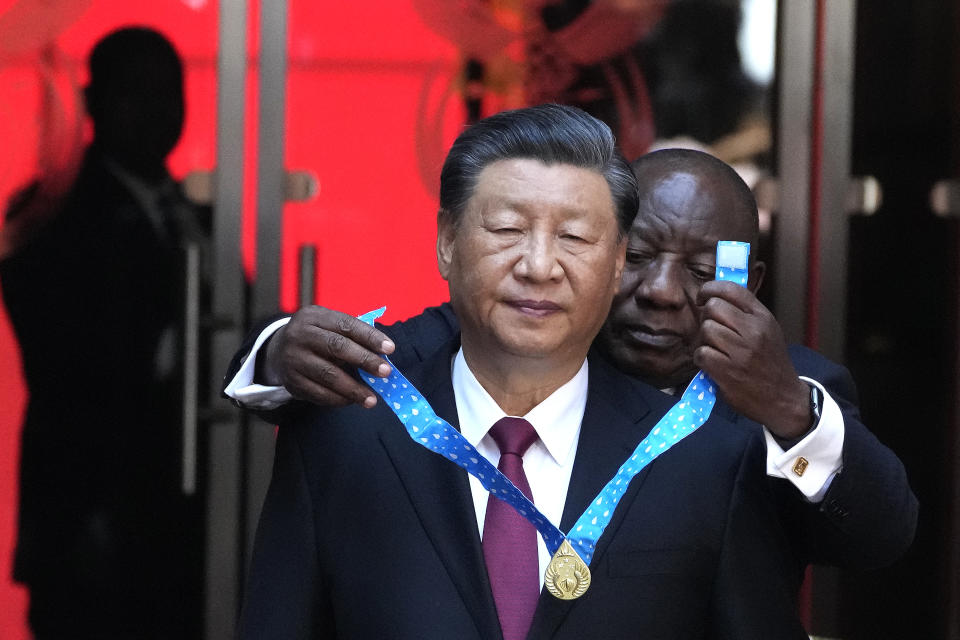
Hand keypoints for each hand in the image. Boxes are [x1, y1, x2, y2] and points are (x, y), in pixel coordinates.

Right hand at [260, 306, 395, 407]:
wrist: (278, 351)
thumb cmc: (317, 337)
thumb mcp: (328, 326)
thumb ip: (352, 336)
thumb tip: (383, 356)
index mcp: (314, 316)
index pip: (346, 324)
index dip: (370, 337)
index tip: (390, 349)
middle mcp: (300, 334)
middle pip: (336, 347)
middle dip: (364, 360)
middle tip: (386, 373)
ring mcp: (293, 358)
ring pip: (328, 375)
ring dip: (353, 389)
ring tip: (372, 399)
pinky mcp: (290, 381)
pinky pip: (317, 393)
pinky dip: (338, 399)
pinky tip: (352, 401)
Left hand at [694, 281, 810, 439]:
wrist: (783, 398)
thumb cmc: (770, 362)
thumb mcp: (767, 330)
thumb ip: (745, 312)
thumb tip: (716, 294)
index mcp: (763, 317)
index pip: (731, 289)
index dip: (710, 289)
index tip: (702, 297)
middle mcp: (754, 331)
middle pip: (714, 307)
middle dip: (707, 317)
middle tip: (712, 331)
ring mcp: (742, 351)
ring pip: (706, 329)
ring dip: (705, 340)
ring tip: (716, 350)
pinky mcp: (728, 371)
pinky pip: (701, 353)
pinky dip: (702, 359)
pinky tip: (712, 364)